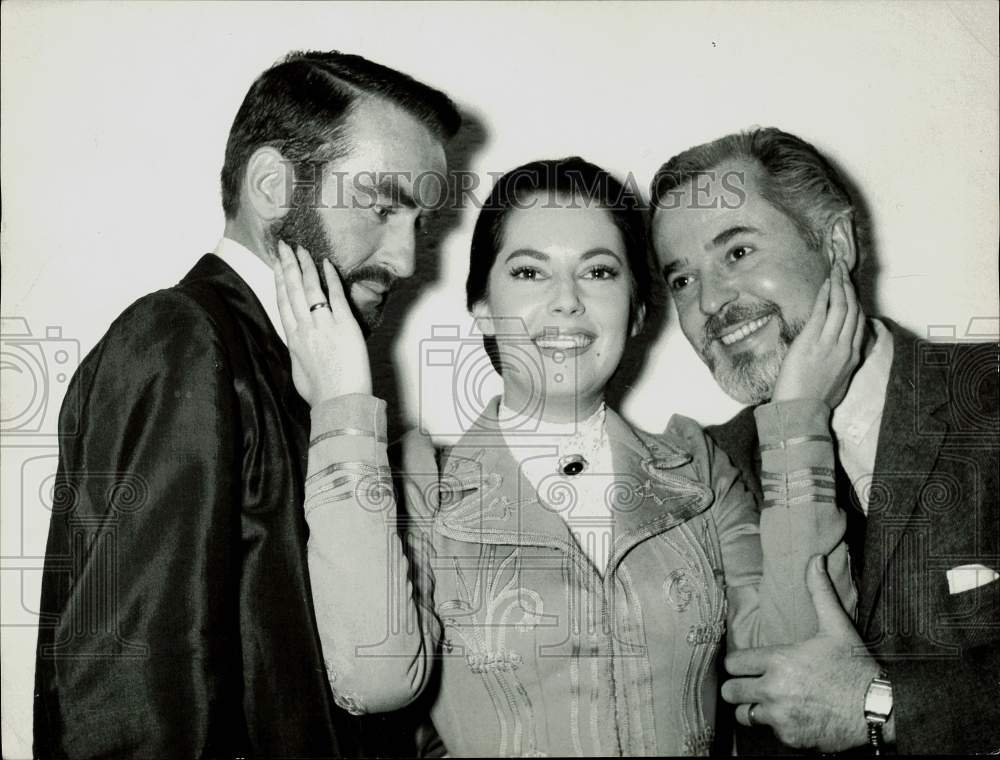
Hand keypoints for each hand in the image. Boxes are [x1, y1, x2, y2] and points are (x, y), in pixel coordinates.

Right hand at [274, 241, 371, 404]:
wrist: (338, 401)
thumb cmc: (321, 393)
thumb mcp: (300, 371)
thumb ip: (299, 353)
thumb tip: (300, 348)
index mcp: (294, 339)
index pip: (282, 303)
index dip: (277, 281)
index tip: (275, 265)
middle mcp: (305, 328)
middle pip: (291, 290)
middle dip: (286, 265)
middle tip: (283, 245)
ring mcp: (323, 325)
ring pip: (309, 288)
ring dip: (304, 266)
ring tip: (301, 249)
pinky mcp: (344, 325)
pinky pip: (334, 295)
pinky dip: (329, 278)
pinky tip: (326, 263)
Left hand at [721, 555, 881, 751]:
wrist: (879, 708)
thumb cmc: (855, 667)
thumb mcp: (836, 625)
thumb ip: (819, 591)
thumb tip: (815, 559)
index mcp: (779, 660)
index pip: (732, 663)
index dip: (738, 663)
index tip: (746, 664)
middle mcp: (774, 689)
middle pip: (730, 691)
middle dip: (738, 687)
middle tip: (751, 684)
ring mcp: (781, 717)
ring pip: (745, 714)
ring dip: (754, 708)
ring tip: (770, 701)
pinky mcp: (790, 738)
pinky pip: (770, 733)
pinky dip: (778, 727)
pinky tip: (794, 716)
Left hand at [772, 259, 864, 406]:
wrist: (800, 412)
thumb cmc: (815, 401)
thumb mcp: (839, 382)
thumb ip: (843, 364)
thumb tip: (843, 354)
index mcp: (853, 357)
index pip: (859, 323)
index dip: (856, 302)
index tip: (851, 289)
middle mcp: (845, 348)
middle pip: (853, 310)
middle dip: (849, 287)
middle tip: (843, 270)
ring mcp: (829, 344)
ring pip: (841, 307)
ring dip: (839, 285)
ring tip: (836, 270)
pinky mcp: (811, 342)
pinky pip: (821, 313)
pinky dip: (825, 295)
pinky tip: (825, 284)